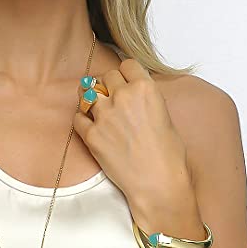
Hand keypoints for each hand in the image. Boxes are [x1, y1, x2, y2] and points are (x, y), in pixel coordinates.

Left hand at [73, 58, 196, 213]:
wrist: (158, 182)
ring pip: (87, 93)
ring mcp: (104, 116)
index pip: (126, 65)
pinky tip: (89, 125)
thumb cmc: (168, 155)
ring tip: (95, 107)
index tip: (124, 80)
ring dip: (91, 98)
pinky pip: (78, 118)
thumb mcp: (165, 116)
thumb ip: (146, 100)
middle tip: (111, 97)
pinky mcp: (91, 135)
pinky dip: (82, 119)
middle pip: (106, 76)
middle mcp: (123, 97)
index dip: (125, 73)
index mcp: (145, 89)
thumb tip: (133, 96)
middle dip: (109, 85)